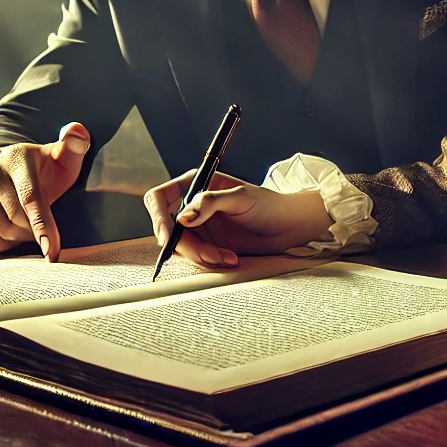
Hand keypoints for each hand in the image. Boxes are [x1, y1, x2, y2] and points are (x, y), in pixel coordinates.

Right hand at [0, 123, 90, 257]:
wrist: (3, 167)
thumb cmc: (41, 169)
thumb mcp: (60, 157)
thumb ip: (75, 146)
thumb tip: (77, 132)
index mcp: (19, 158)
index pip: (30, 197)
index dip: (42, 225)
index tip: (50, 251)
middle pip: (19, 221)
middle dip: (37, 231)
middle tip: (47, 225)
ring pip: (5, 233)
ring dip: (23, 237)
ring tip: (30, 223)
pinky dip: (7, 243)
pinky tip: (14, 228)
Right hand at [143, 170, 333, 268]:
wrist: (288, 227)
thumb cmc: (270, 205)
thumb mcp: (241, 197)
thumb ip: (210, 203)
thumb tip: (182, 216)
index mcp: (197, 185)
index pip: (161, 197)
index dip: (157, 217)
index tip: (167, 236)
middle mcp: (193, 207)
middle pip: (169, 229)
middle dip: (187, 246)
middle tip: (210, 255)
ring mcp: (199, 228)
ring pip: (181, 248)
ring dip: (201, 256)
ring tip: (227, 257)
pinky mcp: (207, 246)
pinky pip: (196, 258)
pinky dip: (210, 261)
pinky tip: (229, 258)